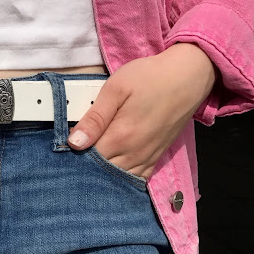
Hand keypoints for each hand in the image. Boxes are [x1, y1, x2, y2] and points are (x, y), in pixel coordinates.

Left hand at [67, 42, 216, 179]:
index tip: (64, 150)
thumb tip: (74, 143)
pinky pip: (138, 177)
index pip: (88, 159)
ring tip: (90, 163)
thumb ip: (95, 118)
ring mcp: (148, 156)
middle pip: (103, 173)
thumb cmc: (150, 77)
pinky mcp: (157, 155)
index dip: (73, 157)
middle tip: (74, 157)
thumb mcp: (116, 89)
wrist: (190, 75)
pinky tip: (112, 170)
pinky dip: (123, 177)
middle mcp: (135, 153)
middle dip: (86, 168)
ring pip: (120, 178)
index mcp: (121, 136)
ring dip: (103, 174)